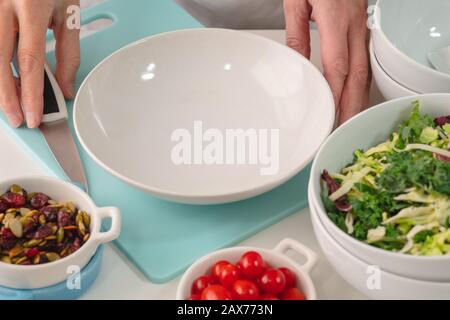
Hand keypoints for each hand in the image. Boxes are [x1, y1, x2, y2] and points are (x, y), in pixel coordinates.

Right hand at [0, 0, 79, 127]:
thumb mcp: (68, 14)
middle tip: (19, 119)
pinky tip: (1, 82)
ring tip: (9, 106)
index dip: (31, 92)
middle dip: (7, 96)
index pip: (30, 59)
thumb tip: (65, 88)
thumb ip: (69, 53)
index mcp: (31, 5)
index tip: (35, 115)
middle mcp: (2, 4)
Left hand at [284, 0, 370, 124]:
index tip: (329, 114)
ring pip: (364, 68)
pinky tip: (354, 93)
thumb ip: (296, 33)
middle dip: (350, 105)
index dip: (335, 95)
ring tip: (348, 118)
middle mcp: (354, 25)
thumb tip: (296, 63)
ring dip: (357, 96)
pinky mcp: (361, 25)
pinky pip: (364, 58)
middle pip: (356, 74)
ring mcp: (361, 25)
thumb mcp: (296, 0)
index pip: (337, 66)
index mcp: (336, 18)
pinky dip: (360, 80)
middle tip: (342, 128)